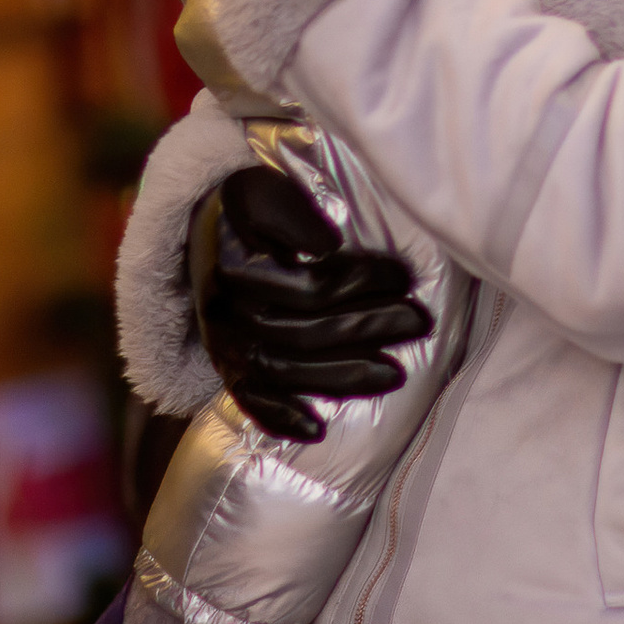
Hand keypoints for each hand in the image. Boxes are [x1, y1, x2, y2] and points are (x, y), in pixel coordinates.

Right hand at [188, 166, 431, 442]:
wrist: (204, 234)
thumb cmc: (248, 207)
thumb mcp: (263, 192)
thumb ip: (293, 213)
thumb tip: (328, 244)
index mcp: (235, 269)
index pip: (308, 288)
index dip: (361, 283)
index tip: (404, 276)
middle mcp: (225, 315)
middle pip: (302, 333)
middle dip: (367, 329)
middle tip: (419, 322)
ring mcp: (224, 347)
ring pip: (283, 372)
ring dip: (340, 378)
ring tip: (395, 374)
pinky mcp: (227, 368)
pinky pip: (250, 401)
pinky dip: (282, 418)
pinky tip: (318, 431)